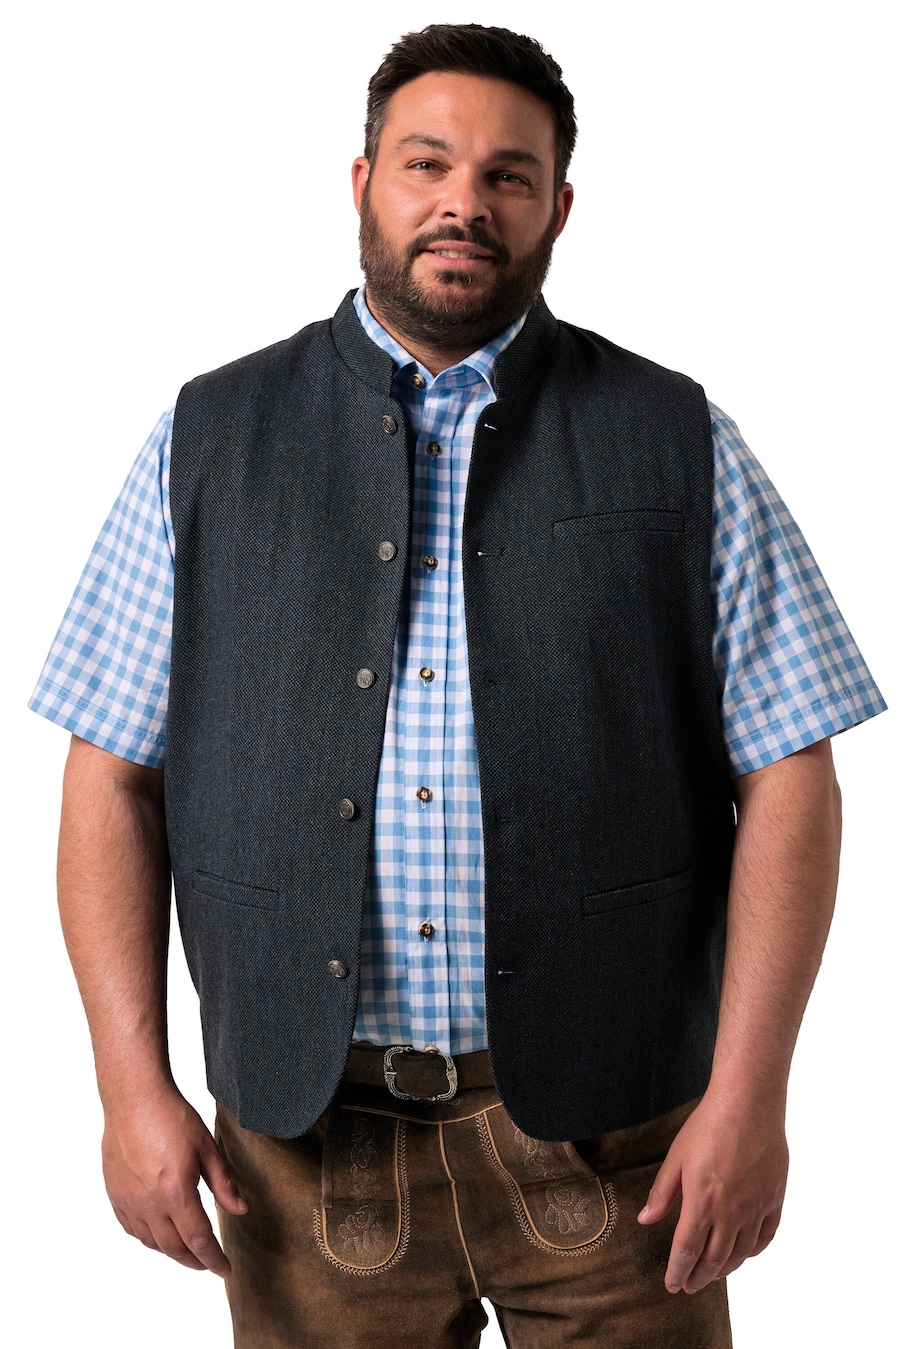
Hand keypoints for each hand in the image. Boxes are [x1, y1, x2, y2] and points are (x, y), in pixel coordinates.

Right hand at [102, 1084, 246, 1275]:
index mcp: (177, 1193)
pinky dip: (148, 1238)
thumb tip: (240, 1210)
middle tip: (209, 1263)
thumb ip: (224, 1183)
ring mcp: (129, 1201)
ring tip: (187, 1250)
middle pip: (174, 1248)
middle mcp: (150, 1204)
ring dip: (171, 1252)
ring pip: (152, 1242)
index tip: (225, 1269)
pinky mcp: (115, 1194)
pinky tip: (159, 1233)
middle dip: (194, 1261)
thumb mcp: (207, 1147)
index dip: (214, 1260)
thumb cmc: (172, 1117)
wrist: (134, 1099)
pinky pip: (132, 1229)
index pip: (199, 1241)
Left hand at [637, 1090, 787, 1293]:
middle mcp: (731, 1212)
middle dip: (699, 1276)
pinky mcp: (774, 1199)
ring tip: (712, 1274)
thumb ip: (662, 1193)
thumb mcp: (676, 1157)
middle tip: (689, 1286)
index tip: (672, 1284)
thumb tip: (645, 1220)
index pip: (687, 1251)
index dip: (678, 1271)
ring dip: (725, 1269)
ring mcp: (756, 1207)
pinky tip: (743, 1253)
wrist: (748, 1103)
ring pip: (740, 1253)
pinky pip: (765, 1236)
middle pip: (714, 1259)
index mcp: (702, 1202)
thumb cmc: (708, 1125)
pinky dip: (753, 1251)